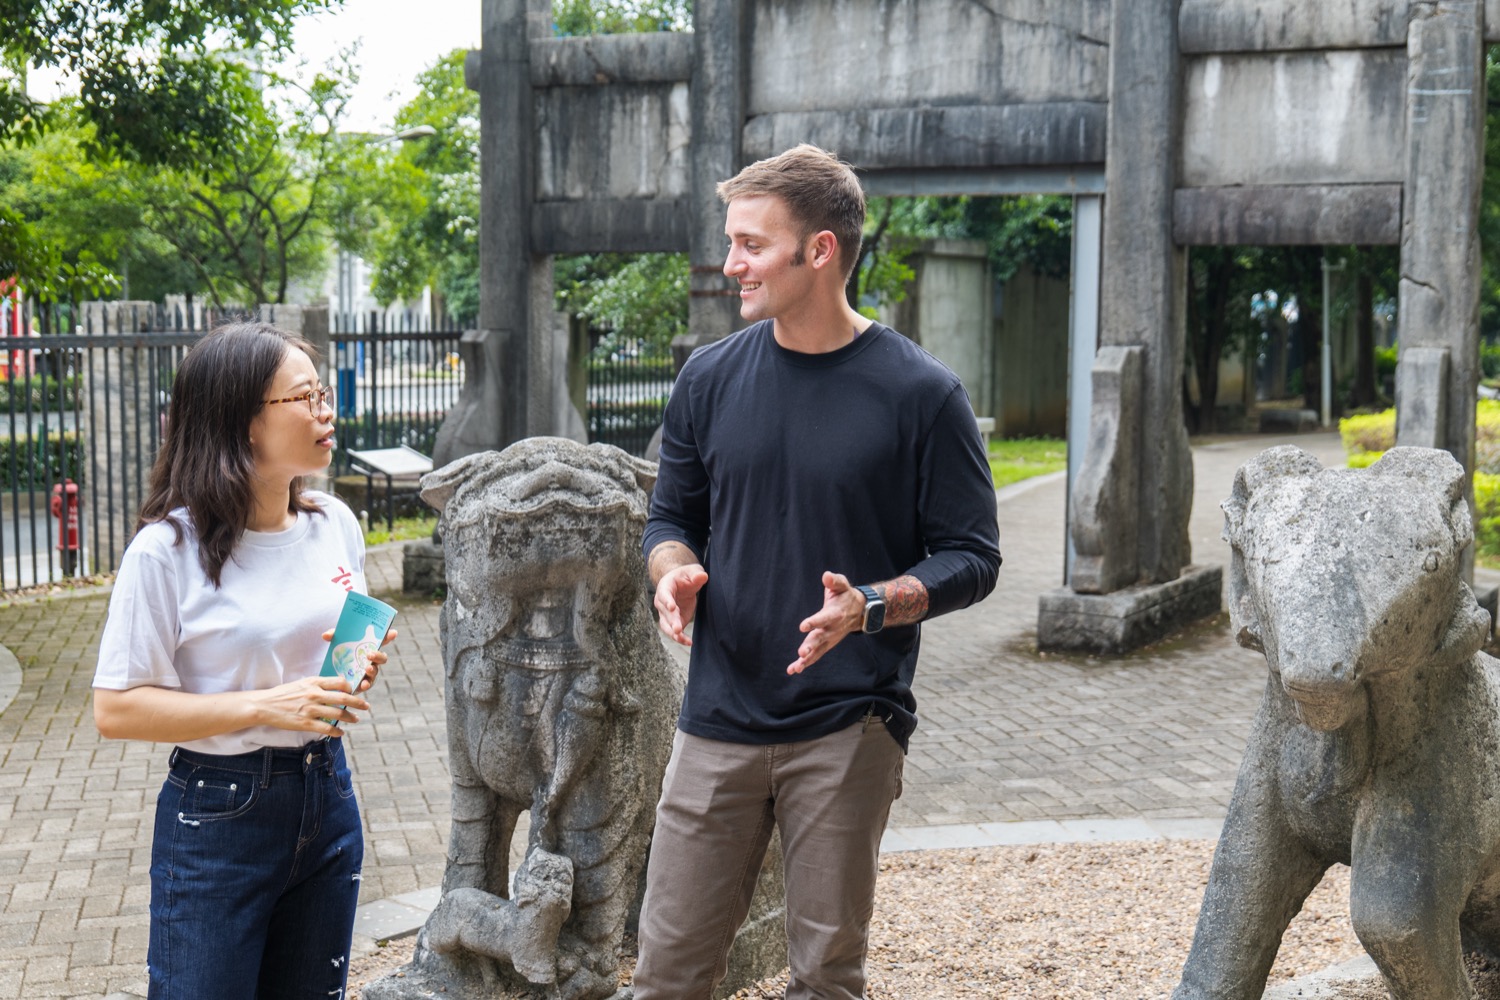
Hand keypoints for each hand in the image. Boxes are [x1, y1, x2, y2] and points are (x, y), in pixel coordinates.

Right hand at [246, 675, 371, 735]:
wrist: (265, 706)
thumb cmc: (283, 694)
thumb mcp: (302, 683)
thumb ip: (318, 684)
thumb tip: (335, 686)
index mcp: (313, 682)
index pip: (339, 682)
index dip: (350, 687)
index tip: (355, 691)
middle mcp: (314, 694)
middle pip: (343, 698)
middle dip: (357, 703)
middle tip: (366, 706)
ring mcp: (310, 709)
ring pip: (337, 714)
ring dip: (350, 717)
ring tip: (356, 719)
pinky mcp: (305, 723)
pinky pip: (326, 728)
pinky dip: (336, 732)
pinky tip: (341, 733)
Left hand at [320, 627, 397, 692]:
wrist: (332, 673)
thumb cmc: (340, 653)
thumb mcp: (337, 643)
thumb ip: (334, 636)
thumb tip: (325, 635)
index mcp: (369, 647)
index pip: (381, 641)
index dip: (388, 637)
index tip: (393, 633)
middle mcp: (372, 660)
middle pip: (382, 657)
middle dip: (378, 655)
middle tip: (370, 654)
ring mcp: (368, 672)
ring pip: (376, 671)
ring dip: (373, 670)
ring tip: (367, 669)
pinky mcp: (363, 683)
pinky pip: (368, 684)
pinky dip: (366, 684)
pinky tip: (362, 685)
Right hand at [654, 564, 707, 645]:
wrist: (682, 584)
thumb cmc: (687, 576)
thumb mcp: (692, 571)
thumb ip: (696, 574)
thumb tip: (702, 576)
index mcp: (665, 587)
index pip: (664, 594)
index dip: (667, 601)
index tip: (672, 607)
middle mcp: (662, 602)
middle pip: (665, 613)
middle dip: (671, 621)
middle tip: (677, 629)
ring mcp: (666, 614)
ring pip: (666, 625)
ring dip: (673, 633)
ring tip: (681, 638)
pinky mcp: (673, 622)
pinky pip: (674, 632)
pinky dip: (680, 638)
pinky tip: (688, 642)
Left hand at [788, 571, 864, 674]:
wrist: (860, 611)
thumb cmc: (846, 595)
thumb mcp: (843, 584)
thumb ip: (835, 581)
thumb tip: (826, 576)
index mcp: (835, 613)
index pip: (823, 618)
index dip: (813, 622)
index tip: (802, 626)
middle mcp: (832, 629)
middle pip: (820, 638)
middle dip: (811, 646)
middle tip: (801, 653)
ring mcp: (830, 639)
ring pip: (818, 651)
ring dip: (807, 660)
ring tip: (796, 668)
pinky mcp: (826, 645)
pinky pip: (816, 656)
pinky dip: (806, 663)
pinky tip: (794, 669)